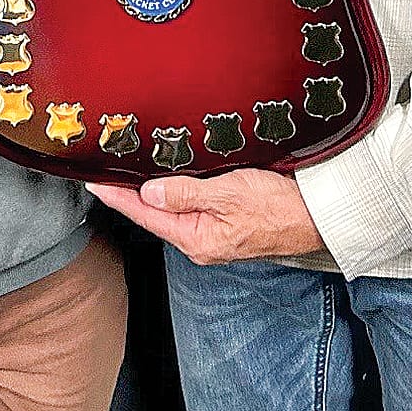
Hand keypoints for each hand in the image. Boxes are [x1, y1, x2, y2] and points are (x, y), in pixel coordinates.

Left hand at [87, 167, 326, 263]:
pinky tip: (168, 178)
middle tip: (105, 170)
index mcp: (198, 239)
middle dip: (130, 194)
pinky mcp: (226, 221)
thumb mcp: (229, 194)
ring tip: (127, 173)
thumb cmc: (280, 207)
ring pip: (172, 208)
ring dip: (151, 190)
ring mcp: (213, 233)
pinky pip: (191, 204)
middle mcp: (201, 241)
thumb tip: (149, 193)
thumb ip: (187, 193)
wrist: (317, 215)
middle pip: (155, 213)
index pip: (146, 215)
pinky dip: (175, 190)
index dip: (117, 197)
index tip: (94, 183)